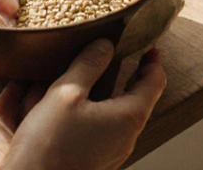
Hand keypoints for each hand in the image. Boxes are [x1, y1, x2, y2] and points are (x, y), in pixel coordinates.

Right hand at [0, 40, 165, 169]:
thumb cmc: (49, 145)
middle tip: (121, 52)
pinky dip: (89, 108)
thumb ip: (88, 64)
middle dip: (128, 72)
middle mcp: (125, 136)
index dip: (152, 59)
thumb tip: (105, 45)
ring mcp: (110, 150)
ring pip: (115, 111)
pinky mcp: (92, 158)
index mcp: (128, 117)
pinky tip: (69, 98)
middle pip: (136, 96)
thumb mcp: (67, 93)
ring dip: (106, 88)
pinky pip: (97, 126)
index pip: (154, 82)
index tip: (147, 43)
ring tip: (91, 68)